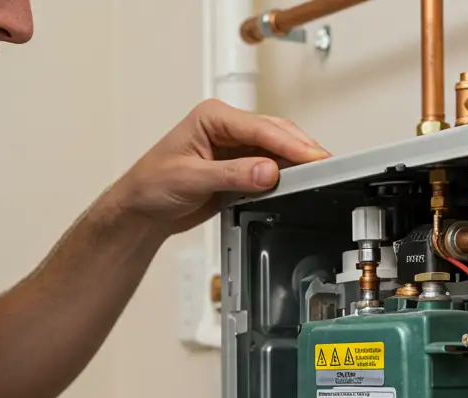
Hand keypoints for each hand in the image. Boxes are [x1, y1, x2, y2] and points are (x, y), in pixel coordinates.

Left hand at [106, 99, 330, 235]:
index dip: (289, 143)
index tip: (312, 156)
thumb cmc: (151, 185)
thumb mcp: (191, 179)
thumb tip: (267, 171)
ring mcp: (233, 148)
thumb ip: (232, 175)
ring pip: (275, 149)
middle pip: (274, 132)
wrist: (141, 210)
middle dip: (300, 148)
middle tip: (326, 165)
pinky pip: (268, 168)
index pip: (260, 127)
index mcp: (212, 117)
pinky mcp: (238, 167)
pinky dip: (284, 176)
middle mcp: (225, 127)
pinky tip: (296, 184)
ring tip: (318, 175)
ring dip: (295, 162)